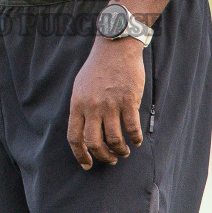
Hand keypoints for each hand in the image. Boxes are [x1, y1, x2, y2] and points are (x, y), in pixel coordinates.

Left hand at [67, 36, 144, 169]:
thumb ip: (80, 108)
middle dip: (103, 156)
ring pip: (114, 139)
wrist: (115, 48)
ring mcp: (110, 104)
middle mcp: (92, 106)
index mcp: (77, 104)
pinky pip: (131, 128)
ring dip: (120, 150)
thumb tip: (83, 133)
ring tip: (124, 152)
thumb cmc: (97, 68)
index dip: (80, 155)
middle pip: (95, 142)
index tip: (87, 164)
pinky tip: (136, 140)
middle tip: (110, 159)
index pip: (75, 137)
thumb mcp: (80, 87)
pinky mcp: (128, 100)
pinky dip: (135, 138)